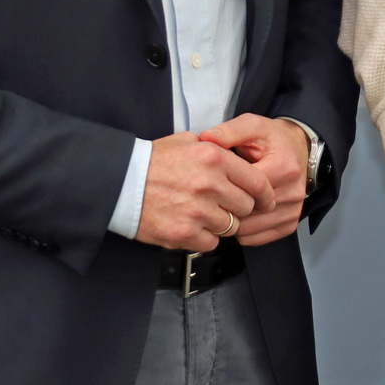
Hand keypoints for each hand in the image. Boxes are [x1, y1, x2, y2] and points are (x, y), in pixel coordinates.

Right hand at [136, 132, 274, 252]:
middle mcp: (210, 183)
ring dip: (220, 224)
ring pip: (231, 226)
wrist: (119, 183)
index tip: (265, 200)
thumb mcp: (186, 141)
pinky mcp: (185, 233)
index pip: (257, 181)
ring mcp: (198, 210)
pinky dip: (204, 238)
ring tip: (202, 215)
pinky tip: (191, 227)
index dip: (264, 194)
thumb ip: (215, 148)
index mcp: (214, 157)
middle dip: (238, 208)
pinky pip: (211, 243)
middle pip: (246, 206)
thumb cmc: (151, 162)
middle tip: (224, 206)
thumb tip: (236, 157)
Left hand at [198, 114, 309, 245]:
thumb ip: (229, 131)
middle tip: (211, 198)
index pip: (246, 188)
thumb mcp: (252, 126)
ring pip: (250, 229)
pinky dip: (243, 232)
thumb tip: (206, 138)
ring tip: (223, 206)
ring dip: (232, 222)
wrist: (298, 150)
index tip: (211, 182)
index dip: (223, 187)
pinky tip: (237, 216)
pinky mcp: (291, 223)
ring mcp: (293, 210)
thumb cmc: (272, 140)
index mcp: (283, 166)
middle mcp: (293, 191)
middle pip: (247, 212)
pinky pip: (258, 238)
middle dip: (225, 207)